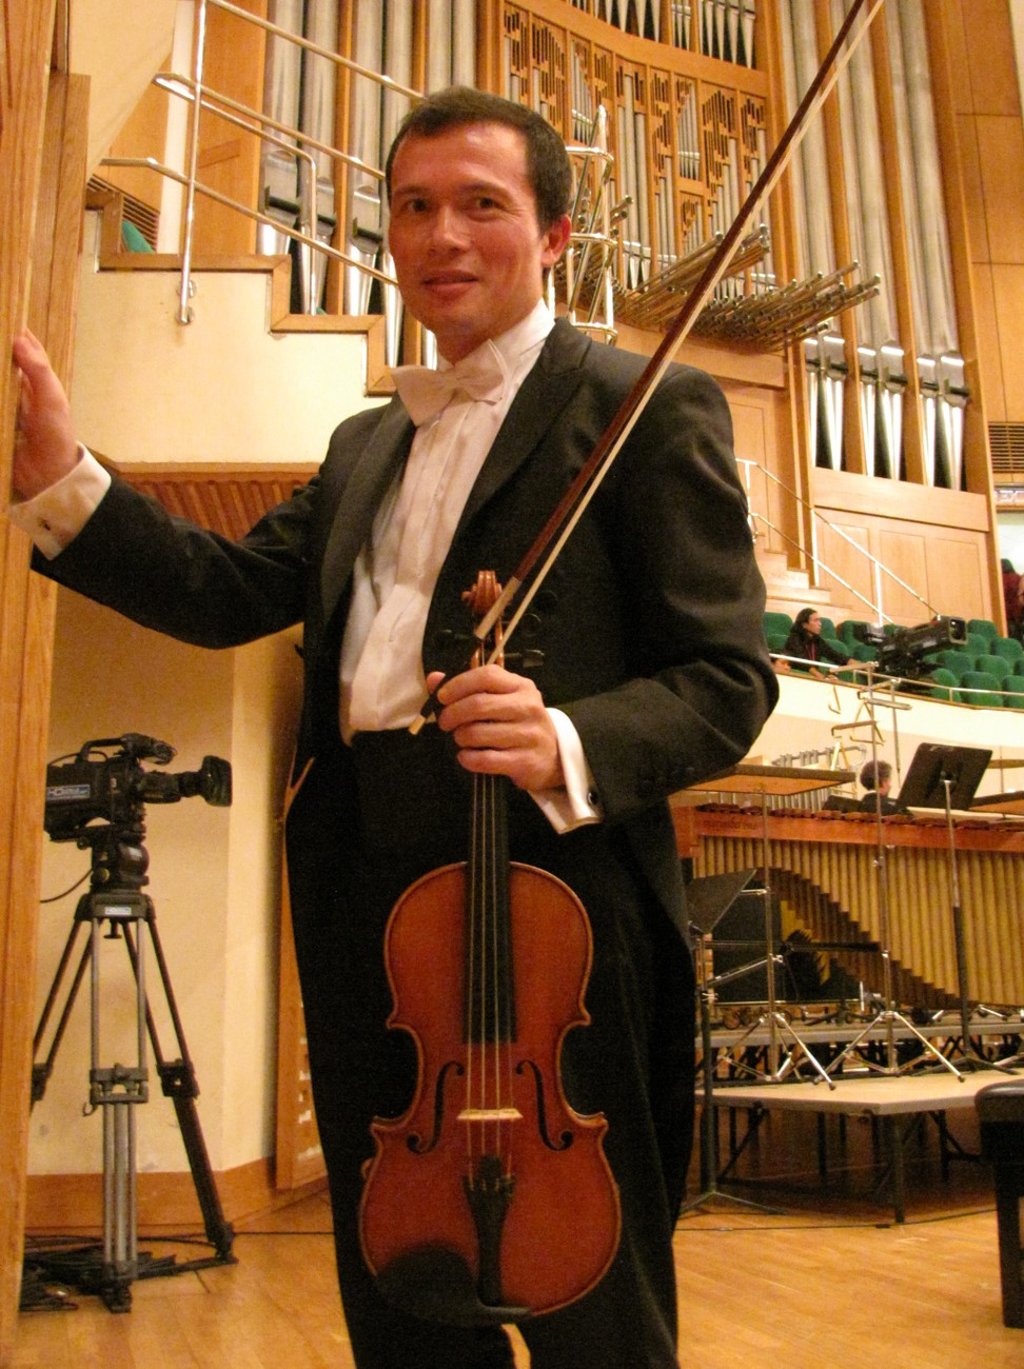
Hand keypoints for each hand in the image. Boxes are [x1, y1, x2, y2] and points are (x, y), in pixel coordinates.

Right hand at [11, 330, 78, 498]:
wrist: (47, 475)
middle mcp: (15, 387)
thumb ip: (38, 370)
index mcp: (34, 379)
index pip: (20, 347)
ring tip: (2, 388)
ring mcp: (2, 405)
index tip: (0, 313)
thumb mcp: (52, 400)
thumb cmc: (55, 435)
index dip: (11, 330)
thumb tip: (18, 338)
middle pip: (2, 363)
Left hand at [427, 664, 563, 791]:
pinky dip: (468, 759)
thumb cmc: (518, 723)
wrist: (551, 757)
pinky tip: (466, 756)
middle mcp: (528, 707)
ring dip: (460, 737)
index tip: (442, 697)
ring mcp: (529, 734)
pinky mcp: (525, 761)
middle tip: (445, 723)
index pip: (486, 676)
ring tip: (461, 739)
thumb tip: (433, 679)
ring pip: (478, 733)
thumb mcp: (500, 700)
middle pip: (479, 705)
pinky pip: (485, 759)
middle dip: (452, 714)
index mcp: (521, 686)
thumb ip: (468, 688)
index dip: (458, 684)